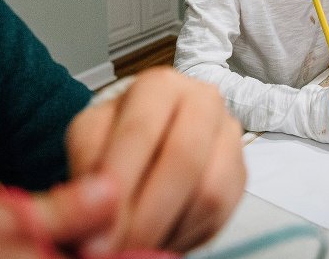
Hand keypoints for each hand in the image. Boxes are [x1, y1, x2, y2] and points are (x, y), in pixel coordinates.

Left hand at [65, 66, 245, 254]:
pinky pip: (223, 211)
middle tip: (118, 251)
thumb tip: (100, 207)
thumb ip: (89, 168)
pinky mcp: (240, 171)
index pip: (140, 131)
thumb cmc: (116, 137)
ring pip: (209, 191)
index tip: (95, 231)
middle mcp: (203, 100)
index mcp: (160, 85)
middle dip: (147, 215)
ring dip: (168, 229)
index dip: (118, 184)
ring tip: (136, 248)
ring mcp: (228, 135)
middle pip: (184, 159)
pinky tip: (161, 239)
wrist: (146, 144)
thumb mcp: (88, 140)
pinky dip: (189, 234)